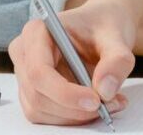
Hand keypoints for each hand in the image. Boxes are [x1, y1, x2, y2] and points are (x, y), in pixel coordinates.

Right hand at [6, 0, 134, 125]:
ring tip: (109, 103)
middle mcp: (24, 53)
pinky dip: (73, 117)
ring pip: (41, 110)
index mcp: (36, 31)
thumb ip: (116, 60)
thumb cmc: (102, 25)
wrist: (102, 27)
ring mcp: (25, 75)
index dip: (65, 93)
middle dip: (74, 108)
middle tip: (110, 104)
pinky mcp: (33, 92)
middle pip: (38, 95)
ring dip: (75, 115)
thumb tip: (104, 90)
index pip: (38, 71)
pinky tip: (94, 104)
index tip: (95, 100)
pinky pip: (47, 116)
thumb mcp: (117, 36)